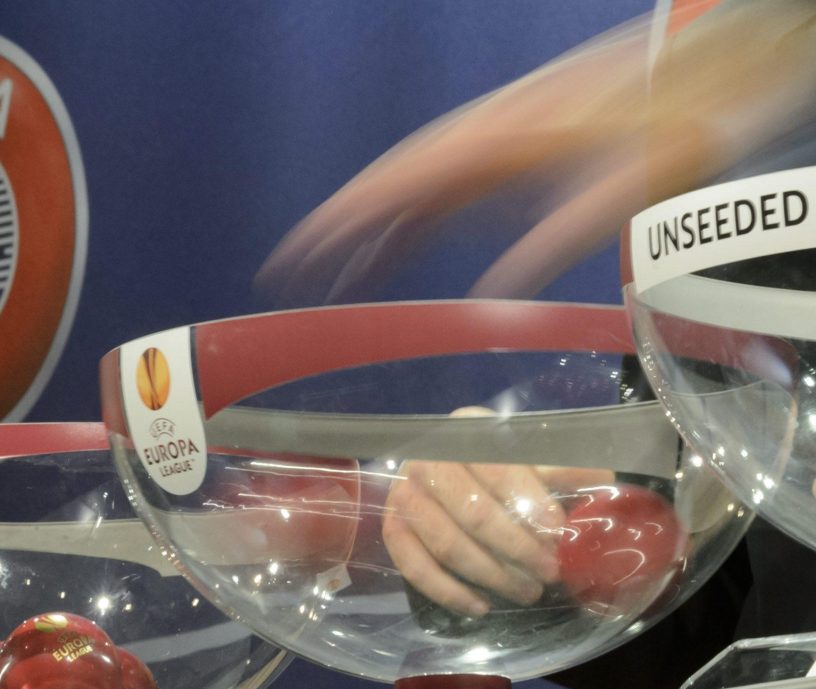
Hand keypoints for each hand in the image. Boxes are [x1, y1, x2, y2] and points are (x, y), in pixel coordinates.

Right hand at [253, 3, 815, 306]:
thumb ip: (557, 242)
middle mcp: (484, 134)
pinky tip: (409, 245)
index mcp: (497, 140)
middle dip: (339, 231)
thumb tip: (494, 300)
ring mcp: (498, 136)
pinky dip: (417, 217)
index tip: (294, 258)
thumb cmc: (682, 119)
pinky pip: (450, 184)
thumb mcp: (628, 189)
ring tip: (338, 277)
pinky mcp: (518, 143)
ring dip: (376, 229)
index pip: (395, 186)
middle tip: (292, 275)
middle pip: (391, 184)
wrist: (721, 62)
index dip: (339, 224)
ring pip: (416, 185)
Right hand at [381, 409, 611, 615]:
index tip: (558, 532)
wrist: (453, 467)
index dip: (529, 502)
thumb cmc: (505, 464)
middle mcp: (428, 458)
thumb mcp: (538, 457)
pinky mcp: (393, 526)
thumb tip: (601, 485)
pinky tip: (480, 607)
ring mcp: (405, 493)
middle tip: (550, 572)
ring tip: (528, 592)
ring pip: (447, 544)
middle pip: (473, 513)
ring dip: (491, 575)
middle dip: (517, 549)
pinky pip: (413, 566)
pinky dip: (447, 591)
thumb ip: (566, 469)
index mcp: (467, 430)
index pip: (498, 469)